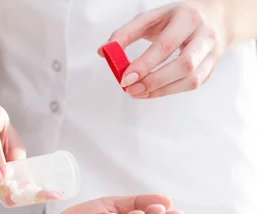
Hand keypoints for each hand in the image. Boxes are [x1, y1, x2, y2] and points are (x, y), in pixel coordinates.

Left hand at [99, 1, 227, 98]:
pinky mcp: (211, 68)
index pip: (166, 45)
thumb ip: (126, 33)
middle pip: (184, 64)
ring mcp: (212, 53)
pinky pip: (192, 85)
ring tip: (138, 93)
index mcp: (187, 18)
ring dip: (162, 91)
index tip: (125, 78)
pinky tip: (151, 91)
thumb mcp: (151, 19)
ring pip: (192, 79)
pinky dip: (169, 91)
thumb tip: (103, 51)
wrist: (213, 17)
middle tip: (130, 89)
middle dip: (154, 81)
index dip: (144, 64)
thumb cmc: (175, 19)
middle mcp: (204, 35)